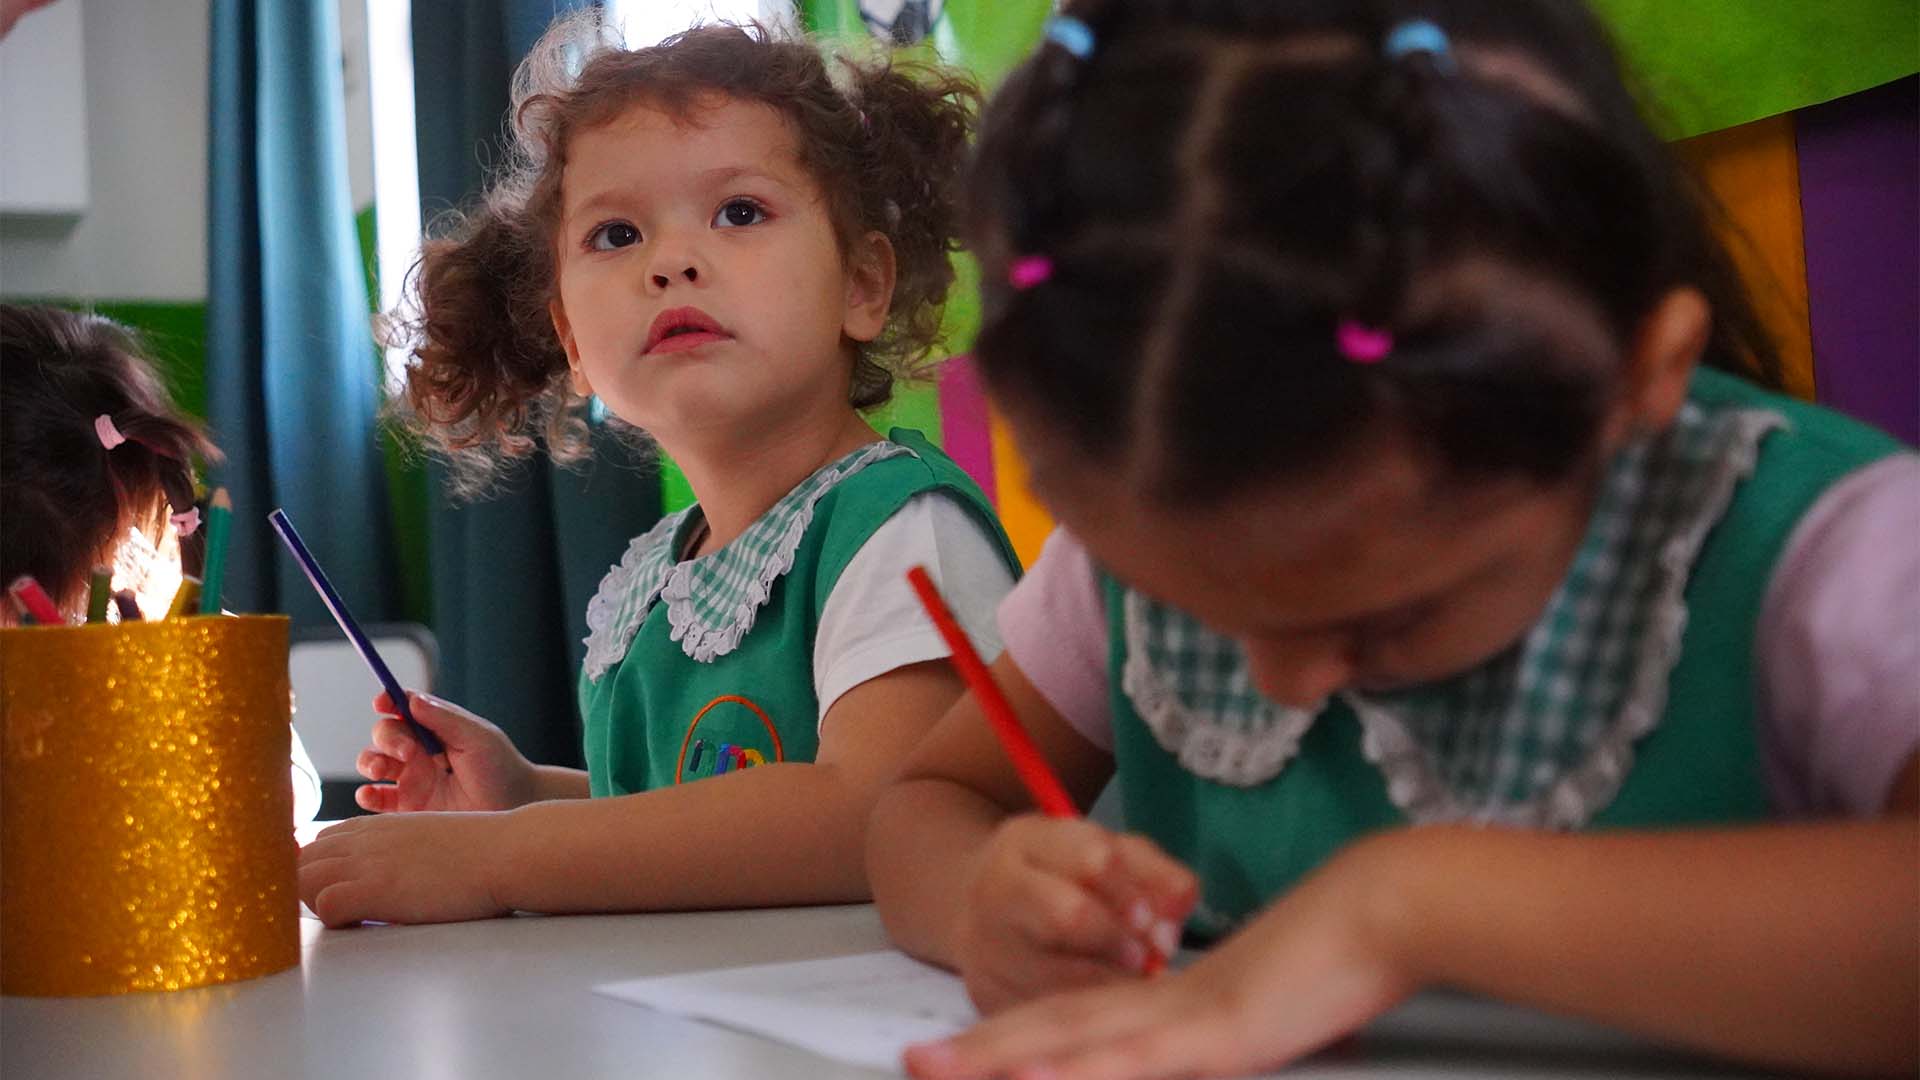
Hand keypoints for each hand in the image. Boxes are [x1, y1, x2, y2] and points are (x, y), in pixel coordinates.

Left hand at [298, 811, 513, 925]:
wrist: (504, 852)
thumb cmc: (478, 851)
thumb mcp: (426, 837)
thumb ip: (397, 849)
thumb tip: (390, 871)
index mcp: (376, 826)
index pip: (318, 843)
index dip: (320, 870)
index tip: (336, 890)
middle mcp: (363, 839)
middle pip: (302, 862)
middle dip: (309, 888)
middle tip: (343, 911)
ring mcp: (367, 862)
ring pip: (303, 881)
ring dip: (318, 904)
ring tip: (352, 919)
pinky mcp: (376, 890)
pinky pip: (326, 906)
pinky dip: (334, 921)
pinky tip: (363, 925)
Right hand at [355, 691, 535, 812]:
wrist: (512, 811)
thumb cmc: (500, 769)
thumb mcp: (477, 738)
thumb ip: (444, 719)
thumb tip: (411, 699)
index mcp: (436, 729)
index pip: (405, 708)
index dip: (390, 701)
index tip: (382, 701)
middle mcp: (419, 751)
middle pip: (386, 733)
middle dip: (388, 736)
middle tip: (408, 750)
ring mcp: (411, 779)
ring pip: (373, 762)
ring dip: (369, 761)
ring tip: (381, 769)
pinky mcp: (407, 807)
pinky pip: (375, 799)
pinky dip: (366, 795)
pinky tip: (370, 794)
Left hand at [906, 834, 1414, 1079]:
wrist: (1381, 908)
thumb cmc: (1340, 956)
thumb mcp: (1272, 1008)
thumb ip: (1229, 1027)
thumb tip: (1220, 1040)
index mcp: (1172, 998)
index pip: (1075, 1018)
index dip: (1013, 1038)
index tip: (960, 1055)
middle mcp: (1161, 1001)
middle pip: (1052, 1024)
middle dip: (979, 1051)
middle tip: (912, 1061)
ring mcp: (1182, 1013)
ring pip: (1072, 1038)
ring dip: (999, 1056)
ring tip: (933, 1067)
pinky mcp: (1213, 1029)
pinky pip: (1131, 1055)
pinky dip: (1074, 1068)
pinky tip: (1028, 1076)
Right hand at [952, 815, 1197, 1014]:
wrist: (983, 917)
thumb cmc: (1063, 881)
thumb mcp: (1109, 857)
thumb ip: (1155, 877)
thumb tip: (1169, 929)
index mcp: (1027, 840)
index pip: (1094, 859)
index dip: (1134, 894)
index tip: (1153, 921)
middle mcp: (996, 889)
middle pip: (1070, 916)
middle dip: (1120, 942)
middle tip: (1144, 959)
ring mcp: (985, 946)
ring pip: (1060, 975)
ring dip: (1109, 985)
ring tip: (1129, 984)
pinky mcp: (987, 996)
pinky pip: (1048, 1013)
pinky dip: (1086, 1015)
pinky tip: (1104, 1009)